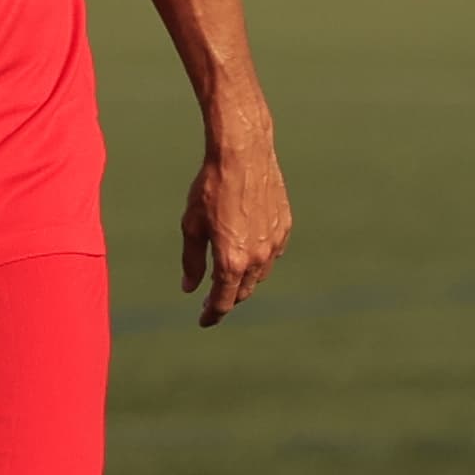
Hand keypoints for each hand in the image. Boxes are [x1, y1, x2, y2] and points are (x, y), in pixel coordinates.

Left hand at [181, 112, 291, 327]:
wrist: (243, 153)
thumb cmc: (211, 187)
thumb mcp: (192, 225)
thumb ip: (192, 261)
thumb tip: (189, 288)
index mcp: (232, 261)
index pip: (223, 301)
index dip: (212, 314)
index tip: (203, 320)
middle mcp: (257, 258)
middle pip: (242, 291)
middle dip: (227, 298)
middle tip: (211, 298)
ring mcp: (275, 243)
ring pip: (260, 274)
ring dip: (244, 279)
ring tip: (228, 274)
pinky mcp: (285, 227)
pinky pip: (273, 253)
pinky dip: (260, 258)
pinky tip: (249, 250)